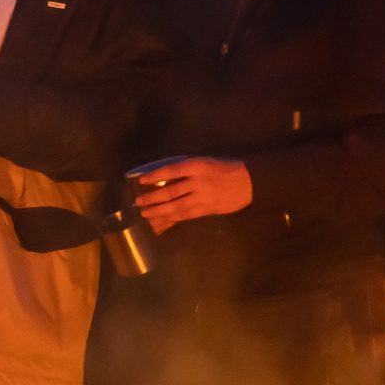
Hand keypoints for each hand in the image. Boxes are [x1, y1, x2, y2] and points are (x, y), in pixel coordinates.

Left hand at [130, 156, 252, 227]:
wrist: (247, 183)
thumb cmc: (222, 170)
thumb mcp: (204, 163)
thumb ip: (186, 171)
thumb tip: (161, 180)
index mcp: (197, 166)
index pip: (171, 170)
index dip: (154, 176)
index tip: (141, 180)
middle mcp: (198, 181)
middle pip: (169, 191)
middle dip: (151, 198)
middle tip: (138, 202)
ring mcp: (202, 197)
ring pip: (174, 206)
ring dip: (157, 211)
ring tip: (144, 213)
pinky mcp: (205, 210)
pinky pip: (183, 216)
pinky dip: (169, 219)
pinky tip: (159, 220)